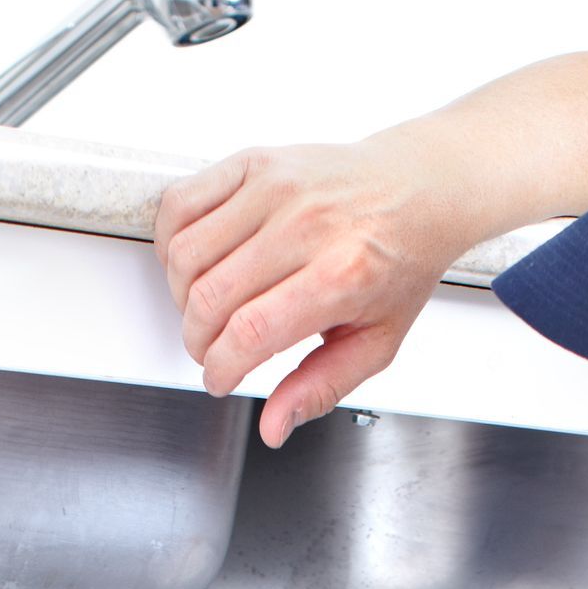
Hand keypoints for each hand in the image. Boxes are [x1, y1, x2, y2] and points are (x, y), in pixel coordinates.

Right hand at [154, 136, 472, 446]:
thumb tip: (274, 426)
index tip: (219, 379)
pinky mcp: (254, 162)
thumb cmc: (398, 262)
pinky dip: (170, 241)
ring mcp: (276, 187)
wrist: (417, 189)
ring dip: (181, 295)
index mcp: (341, 275)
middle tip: (212, 350)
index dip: (220, 367)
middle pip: (210, 297)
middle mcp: (305, 225)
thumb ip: (322, 388)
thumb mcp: (377, 342)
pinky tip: (193, 263)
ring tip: (205, 308)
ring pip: (186, 253)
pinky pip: (180, 203)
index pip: (251, 331)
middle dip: (198, 340)